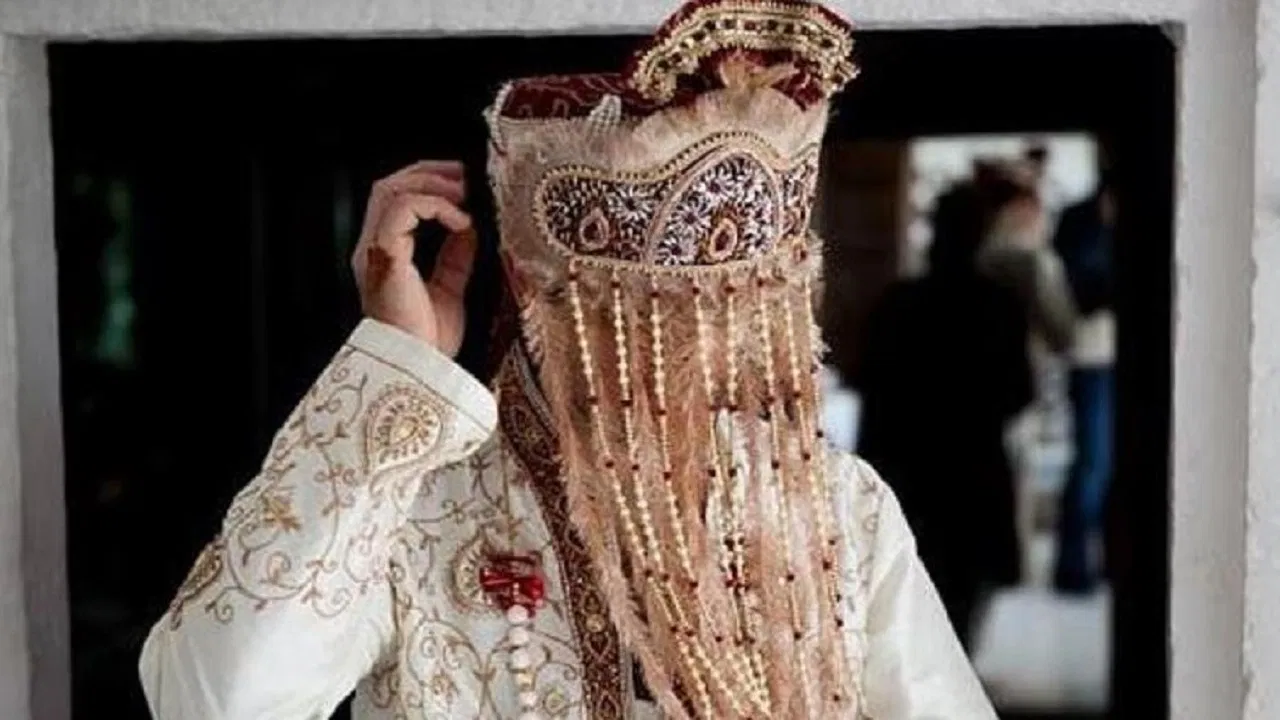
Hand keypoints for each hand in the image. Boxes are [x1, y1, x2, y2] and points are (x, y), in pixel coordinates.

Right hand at [352, 160, 475, 357]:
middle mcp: (373, 250)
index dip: (427, 184)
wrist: (418, 370)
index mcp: (385, 257)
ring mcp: (375, 252)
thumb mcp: (450, 290)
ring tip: (465, 194)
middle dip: (429, 173)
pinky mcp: (385, 256)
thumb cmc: (429, 343)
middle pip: (388, 186)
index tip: (464, 184)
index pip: (395, 202)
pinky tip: (461, 221)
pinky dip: (435, 206)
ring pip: (390, 189)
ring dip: (433, 185)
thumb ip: (456, 256)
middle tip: (466, 176)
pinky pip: (403, 209)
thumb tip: (470, 226)